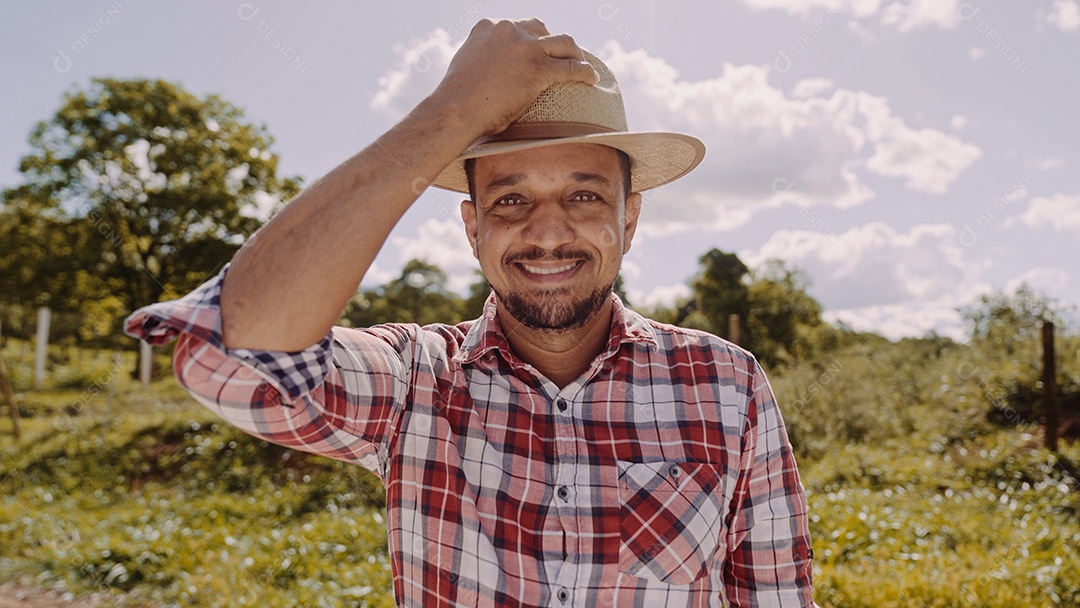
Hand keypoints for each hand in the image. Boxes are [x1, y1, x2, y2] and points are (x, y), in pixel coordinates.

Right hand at [431, 18, 599, 139]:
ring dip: (574, 53)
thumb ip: (480, 58)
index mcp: (488, 27)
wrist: (455, 111)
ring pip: (563, 42)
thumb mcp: (465, 64)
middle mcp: (508, 30)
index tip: (536, 52)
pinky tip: (591, 79)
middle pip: (542, 30)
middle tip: (560, 59)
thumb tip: (486, 71)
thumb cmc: (456, 100)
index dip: (530, 39)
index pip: (518, 27)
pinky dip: (585, 72)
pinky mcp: (539, 68)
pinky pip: (572, 67)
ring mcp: (525, 48)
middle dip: (553, 44)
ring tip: (581, 65)